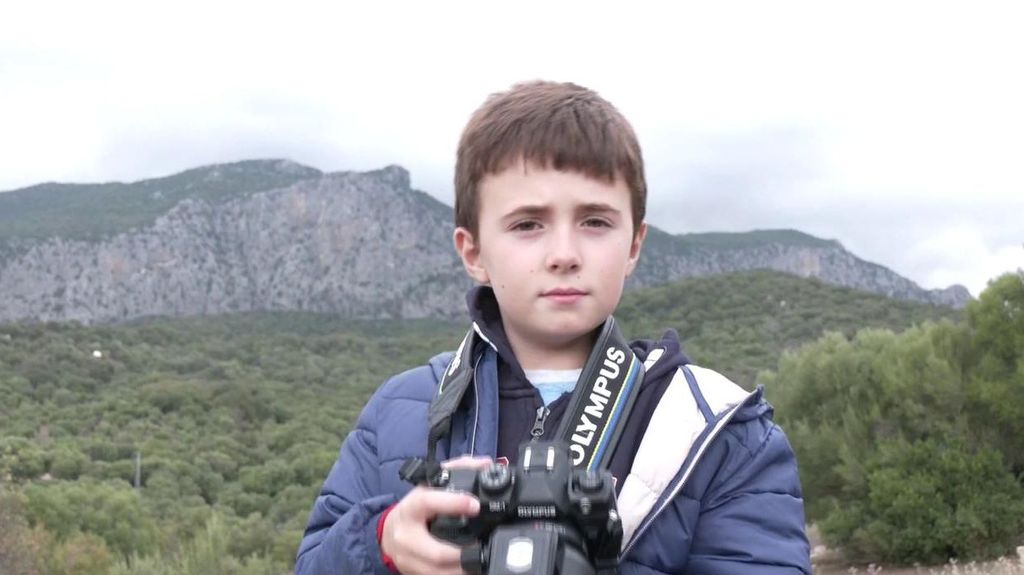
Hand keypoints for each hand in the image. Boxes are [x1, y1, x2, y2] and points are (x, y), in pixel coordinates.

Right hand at [381, 456, 492, 574]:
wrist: (388, 535)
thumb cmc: (414, 509)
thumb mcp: (429, 485)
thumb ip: (456, 469)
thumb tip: (485, 464)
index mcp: (411, 508)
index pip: (428, 503)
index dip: (453, 504)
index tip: (475, 505)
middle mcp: (407, 536)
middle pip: (437, 552)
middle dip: (464, 553)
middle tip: (482, 545)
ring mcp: (409, 559)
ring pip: (439, 572)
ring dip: (463, 569)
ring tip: (480, 560)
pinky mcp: (413, 573)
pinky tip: (468, 569)